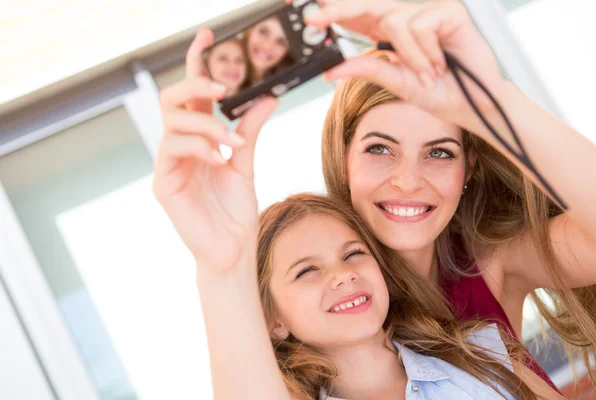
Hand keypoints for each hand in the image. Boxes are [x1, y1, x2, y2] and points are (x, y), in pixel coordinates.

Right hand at [153, 28, 278, 274]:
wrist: (233, 249)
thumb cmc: (235, 209)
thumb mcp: (246, 163)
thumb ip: (250, 130)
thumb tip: (267, 97)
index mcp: (199, 137)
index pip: (193, 93)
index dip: (197, 62)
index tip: (208, 35)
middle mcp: (180, 145)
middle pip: (173, 99)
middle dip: (195, 86)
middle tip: (221, 87)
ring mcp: (169, 163)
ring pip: (174, 123)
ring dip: (206, 125)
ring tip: (232, 142)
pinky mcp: (163, 183)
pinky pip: (174, 151)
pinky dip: (201, 148)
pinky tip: (221, 159)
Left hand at [305, 0, 507, 133]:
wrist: (471, 103)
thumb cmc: (437, 92)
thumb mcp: (393, 80)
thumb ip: (365, 69)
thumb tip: (330, 70)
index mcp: (387, 32)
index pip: (354, 14)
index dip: (330, 9)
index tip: (304, 13)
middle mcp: (405, 17)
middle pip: (365, 4)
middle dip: (338, 10)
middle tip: (313, 19)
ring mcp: (427, 10)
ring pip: (393, 20)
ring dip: (408, 54)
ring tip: (428, 73)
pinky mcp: (447, 10)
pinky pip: (419, 25)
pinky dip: (425, 50)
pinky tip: (440, 63)